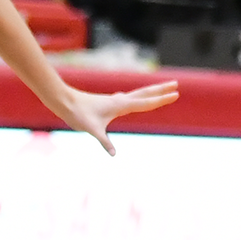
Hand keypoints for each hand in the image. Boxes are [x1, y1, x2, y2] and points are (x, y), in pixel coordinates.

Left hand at [46, 81, 178, 155]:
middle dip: (161, 90)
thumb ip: (104, 142)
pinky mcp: (110, 102)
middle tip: (176, 84)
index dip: (162, 100)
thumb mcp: (92, 129)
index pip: (146, 102)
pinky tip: (134, 98)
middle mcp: (120, 100)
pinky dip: (139, 96)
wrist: (64, 100)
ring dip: (152, 91)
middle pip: (146, 93)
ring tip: (162, 89)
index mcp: (120, 105)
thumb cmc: (78, 114)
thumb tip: (113, 154)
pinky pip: (130, 98)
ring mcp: (116, 100)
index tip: (176, 94)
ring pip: (139, 94)